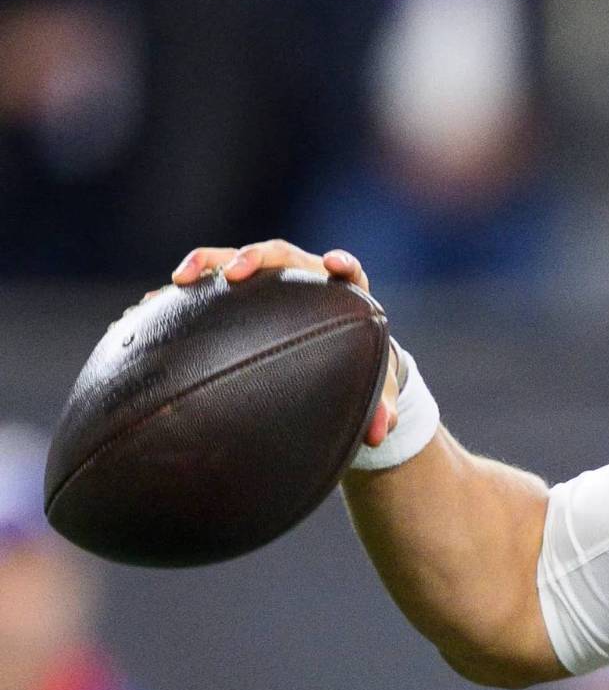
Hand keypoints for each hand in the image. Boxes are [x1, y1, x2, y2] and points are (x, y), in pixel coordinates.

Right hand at [141, 241, 401, 448]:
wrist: (329, 362)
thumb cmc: (355, 371)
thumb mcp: (371, 391)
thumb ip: (380, 410)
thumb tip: (381, 434)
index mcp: (343, 293)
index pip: (348, 271)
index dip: (343, 264)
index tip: (336, 263)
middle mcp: (303, 278)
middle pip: (282, 256)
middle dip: (256, 257)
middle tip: (235, 273)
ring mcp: (267, 282)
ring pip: (234, 261)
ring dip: (207, 263)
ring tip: (178, 279)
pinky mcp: (236, 297)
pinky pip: (205, 289)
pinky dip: (179, 295)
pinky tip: (147, 308)